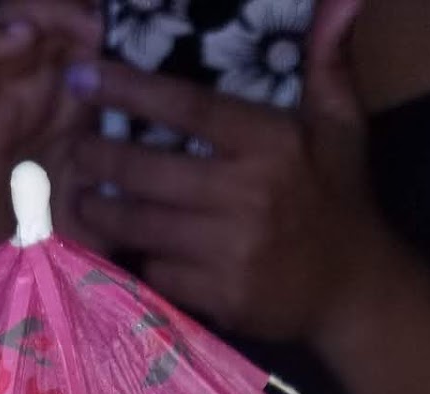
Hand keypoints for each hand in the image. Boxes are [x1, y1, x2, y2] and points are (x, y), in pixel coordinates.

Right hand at [0, 0, 102, 267]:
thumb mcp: (104, 217)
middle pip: (45, 26)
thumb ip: (128, 202)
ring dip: (37, 15)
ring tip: (66, 27)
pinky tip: (19, 36)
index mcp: (70, 109)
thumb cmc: (54, 248)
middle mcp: (34, 97)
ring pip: (7, 31)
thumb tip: (174, 191)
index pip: (78, 46)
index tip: (113, 25)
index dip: (92, 24)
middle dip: (66, 11)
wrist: (4, 278)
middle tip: (93, 22)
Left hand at [71, 0, 379, 344]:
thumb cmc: (338, 199)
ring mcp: (233, 251)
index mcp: (271, 143)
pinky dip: (141, 260)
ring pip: (144, 226)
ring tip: (82, 199)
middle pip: (149, 171)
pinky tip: (124, 249)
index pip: (187, 108)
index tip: (84, 77)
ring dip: (105, 213)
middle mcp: (249, 195)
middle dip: (101, 159)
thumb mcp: (341, 124)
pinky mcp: (222, 297)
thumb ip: (327, 60)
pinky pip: (160, 273)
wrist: (354, 292)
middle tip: (75, 149)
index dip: (129, 90)